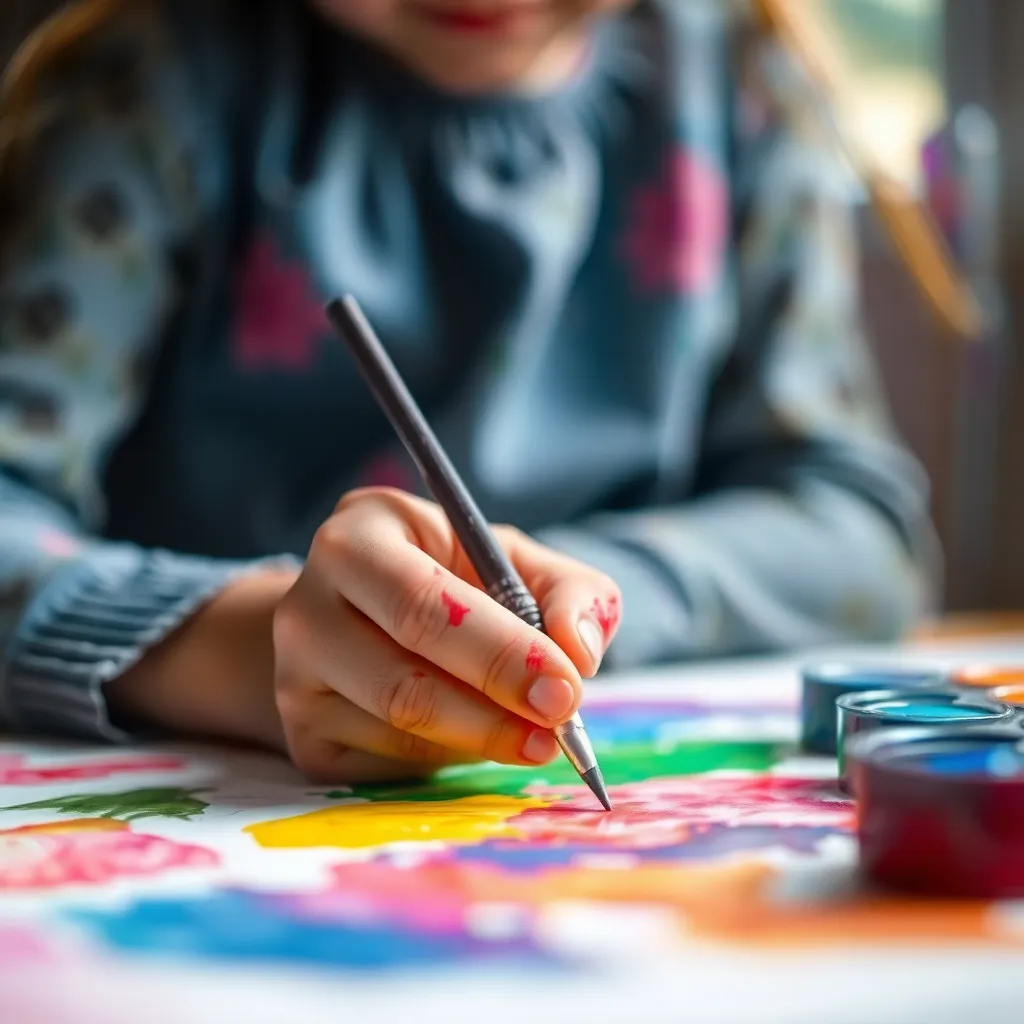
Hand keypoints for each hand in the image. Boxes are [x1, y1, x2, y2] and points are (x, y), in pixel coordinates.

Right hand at [272, 487, 621, 782]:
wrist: (369, 618)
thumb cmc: (456, 581)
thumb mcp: (516, 563)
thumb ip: (570, 593)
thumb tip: (578, 653)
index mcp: (359, 534)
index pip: (425, 604)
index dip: (500, 652)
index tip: (565, 689)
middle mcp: (307, 603)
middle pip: (402, 680)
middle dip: (493, 712)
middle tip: (558, 731)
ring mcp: (294, 676)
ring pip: (398, 730)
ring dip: (479, 740)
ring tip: (531, 735)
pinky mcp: (302, 736)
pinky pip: (386, 764)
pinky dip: (446, 758)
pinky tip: (471, 733)